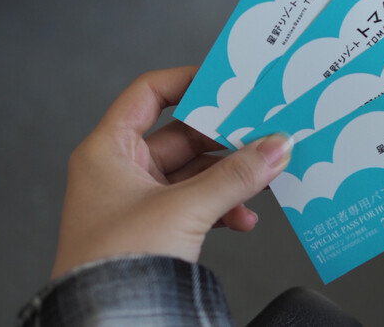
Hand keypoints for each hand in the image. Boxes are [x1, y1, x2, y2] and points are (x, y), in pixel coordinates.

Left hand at [50, 67, 291, 278]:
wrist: (107, 324)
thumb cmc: (117, 263)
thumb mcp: (184, 209)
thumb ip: (235, 176)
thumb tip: (276, 148)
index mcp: (109, 150)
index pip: (149, 94)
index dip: (187, 81)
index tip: (225, 80)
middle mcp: (121, 170)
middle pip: (182, 136)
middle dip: (225, 139)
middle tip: (261, 132)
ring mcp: (139, 200)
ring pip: (195, 173)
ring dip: (230, 178)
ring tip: (262, 177)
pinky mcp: (156, 227)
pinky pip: (197, 204)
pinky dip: (223, 208)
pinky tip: (244, 219)